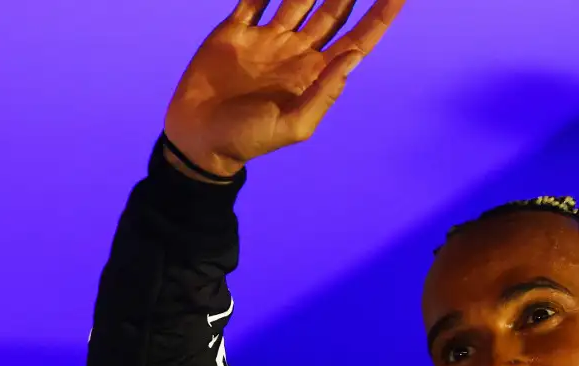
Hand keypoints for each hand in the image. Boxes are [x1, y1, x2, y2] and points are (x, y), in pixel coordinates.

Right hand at [162, 0, 405, 178]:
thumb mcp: (294, 125)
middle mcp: (297, 51)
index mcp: (316, 74)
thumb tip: (352, 57)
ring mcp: (267, 38)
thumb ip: (324, 92)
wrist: (198, 138)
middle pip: (332, 11)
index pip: (357, 39)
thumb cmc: (248, 139)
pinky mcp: (235, 31)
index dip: (380, 17)